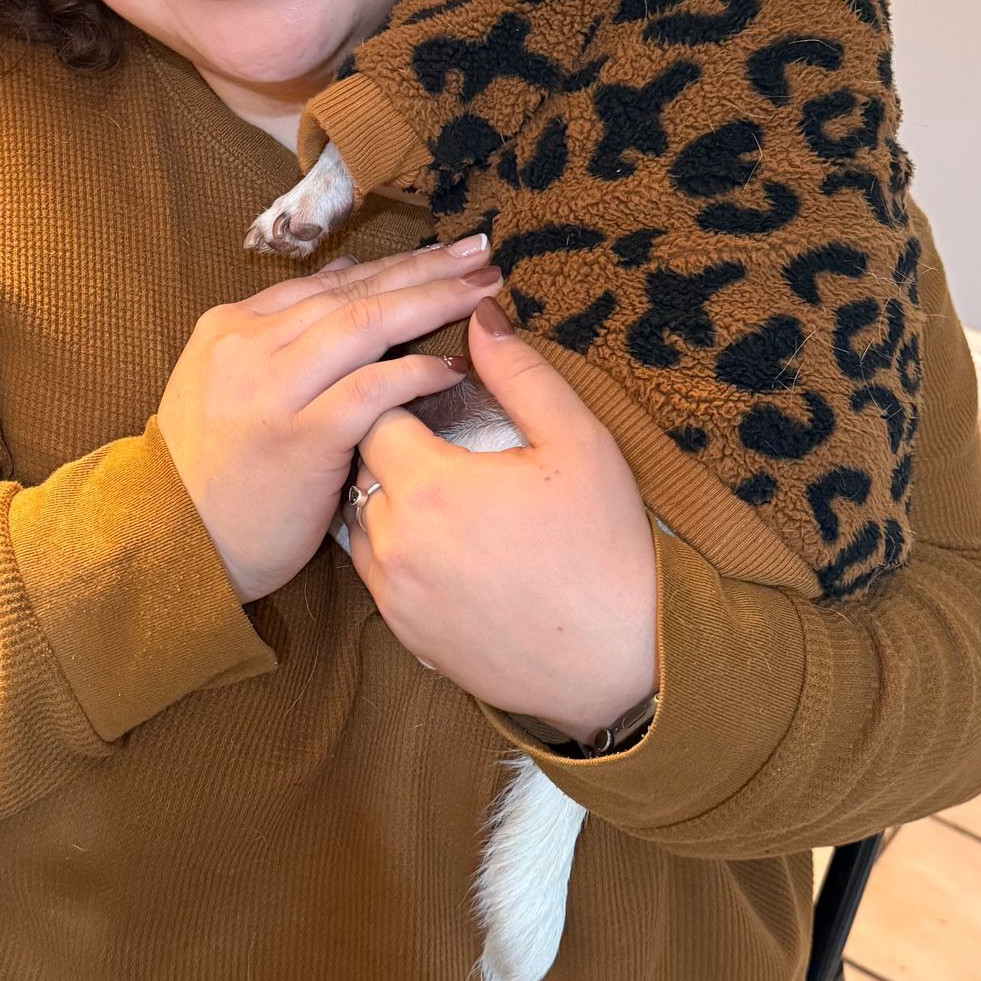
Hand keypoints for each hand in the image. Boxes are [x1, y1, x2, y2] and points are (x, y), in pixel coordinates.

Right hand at [158, 241, 499, 601]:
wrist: (168, 543)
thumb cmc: (213, 473)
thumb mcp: (228, 385)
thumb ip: (283, 331)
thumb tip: (347, 275)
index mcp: (231, 327)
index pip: (329, 282)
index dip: (394, 264)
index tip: (444, 254)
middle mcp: (249, 347)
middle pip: (355, 293)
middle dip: (426, 269)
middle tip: (480, 253)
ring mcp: (272, 390)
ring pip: (366, 326)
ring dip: (432, 303)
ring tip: (483, 291)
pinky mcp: (299, 437)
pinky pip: (371, 390)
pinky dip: (416, 373)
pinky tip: (454, 367)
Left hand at [346, 300, 658, 740]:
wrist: (620, 664)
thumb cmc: (606, 549)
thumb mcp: (578, 443)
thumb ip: (520, 373)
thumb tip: (479, 317)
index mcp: (428, 486)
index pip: (374, 409)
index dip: (399, 386)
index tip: (431, 384)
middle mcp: (392, 541)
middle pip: (360, 465)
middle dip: (389, 439)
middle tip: (437, 432)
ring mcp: (393, 594)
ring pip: (361, 521)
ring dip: (387, 498)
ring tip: (440, 488)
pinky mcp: (403, 635)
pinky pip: (377, 573)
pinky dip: (398, 549)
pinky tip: (446, 543)